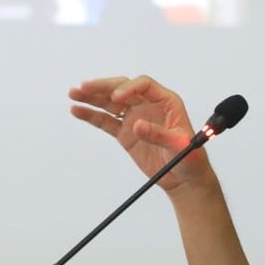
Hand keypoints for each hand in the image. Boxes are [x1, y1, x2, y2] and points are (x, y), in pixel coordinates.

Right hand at [69, 75, 211, 192]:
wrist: (184, 179)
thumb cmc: (190, 158)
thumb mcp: (179, 146)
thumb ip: (159, 135)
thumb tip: (137, 125)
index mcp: (165, 101)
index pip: (144, 85)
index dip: (129, 88)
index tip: (116, 98)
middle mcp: (148, 105)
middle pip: (122, 88)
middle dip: (103, 87)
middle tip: (85, 87)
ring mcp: (134, 117)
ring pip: (110, 102)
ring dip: (92, 97)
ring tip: (74, 94)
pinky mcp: (125, 132)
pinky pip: (106, 120)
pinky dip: (91, 115)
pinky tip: (77, 110)